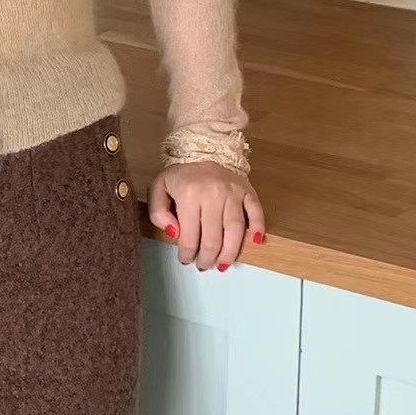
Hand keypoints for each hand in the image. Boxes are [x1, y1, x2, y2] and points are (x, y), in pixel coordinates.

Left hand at [147, 162, 265, 271]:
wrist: (206, 149)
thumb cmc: (183, 174)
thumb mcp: (159, 188)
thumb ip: (158, 212)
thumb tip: (173, 233)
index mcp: (189, 195)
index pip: (190, 235)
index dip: (187, 253)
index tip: (186, 259)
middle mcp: (213, 194)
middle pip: (213, 237)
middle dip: (207, 257)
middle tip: (204, 265)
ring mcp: (233, 193)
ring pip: (234, 230)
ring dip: (229, 252)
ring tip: (223, 264)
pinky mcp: (247, 191)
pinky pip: (256, 211)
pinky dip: (257, 227)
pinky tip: (254, 241)